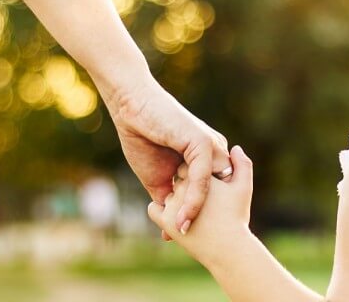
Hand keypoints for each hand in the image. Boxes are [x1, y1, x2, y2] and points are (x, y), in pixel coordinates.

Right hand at [99, 72, 231, 233]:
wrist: (131, 107)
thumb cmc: (141, 137)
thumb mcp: (157, 177)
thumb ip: (167, 198)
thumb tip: (169, 228)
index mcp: (206, 159)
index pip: (211, 193)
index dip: (200, 215)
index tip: (186, 238)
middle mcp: (214, 153)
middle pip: (217, 195)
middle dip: (204, 218)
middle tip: (188, 241)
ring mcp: (211, 147)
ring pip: (211, 190)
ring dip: (198, 214)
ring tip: (185, 236)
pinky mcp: (203, 143)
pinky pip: (202, 179)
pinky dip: (194, 200)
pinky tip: (183, 217)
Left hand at [147, 146, 253, 265]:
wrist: (228, 249)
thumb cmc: (236, 218)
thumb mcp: (243, 189)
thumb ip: (243, 165)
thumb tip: (235, 148)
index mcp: (204, 173)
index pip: (194, 168)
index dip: (200, 177)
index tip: (208, 190)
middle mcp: (186, 185)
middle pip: (181, 180)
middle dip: (186, 187)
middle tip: (196, 202)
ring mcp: (173, 202)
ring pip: (169, 193)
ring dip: (174, 200)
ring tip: (184, 213)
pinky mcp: (164, 219)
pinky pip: (154, 209)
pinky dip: (160, 212)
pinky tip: (171, 216)